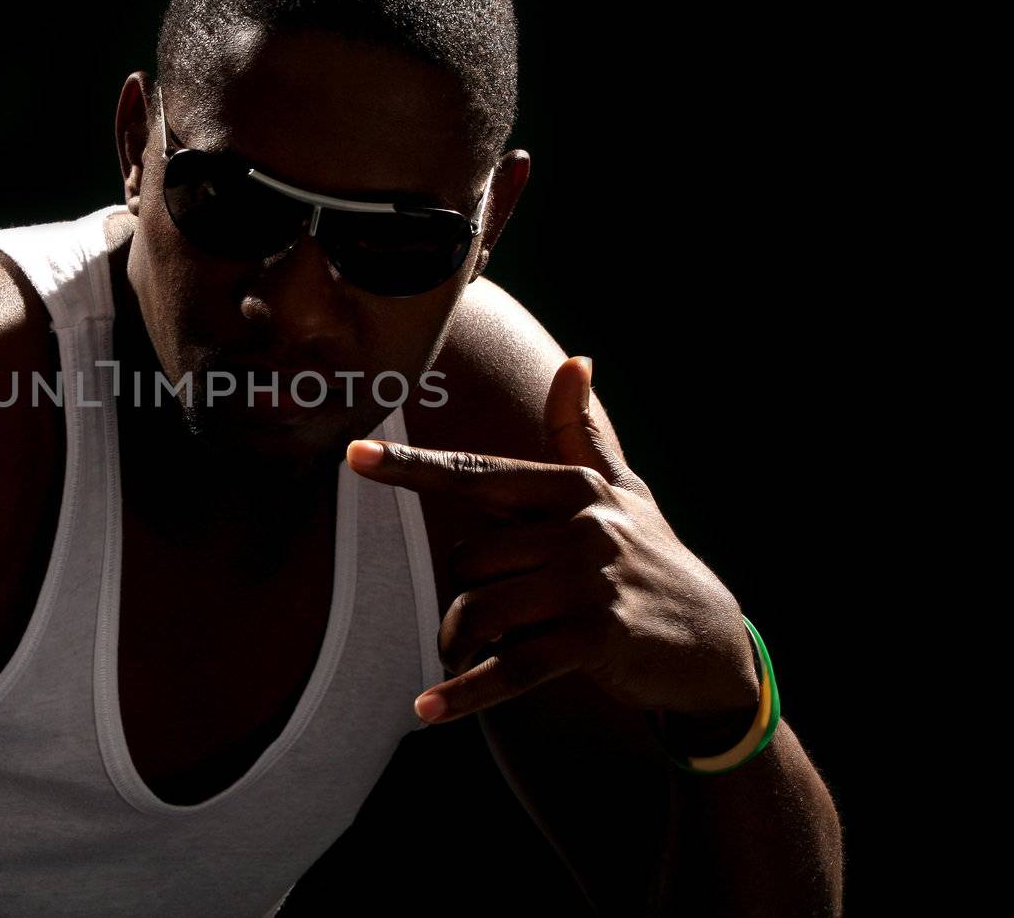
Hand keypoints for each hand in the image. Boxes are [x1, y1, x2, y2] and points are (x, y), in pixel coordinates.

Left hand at [346, 356, 760, 729]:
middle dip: (460, 597)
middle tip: (479, 624)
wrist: (716, 647)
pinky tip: (429, 709)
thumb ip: (583, 434)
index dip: (412, 468)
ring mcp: (589, 583)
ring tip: (470, 656)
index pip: (477, 474)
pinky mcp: (595, 639)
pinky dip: (465, 692)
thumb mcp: (624, 494)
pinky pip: (510, 666)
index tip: (352, 457)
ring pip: (478, 608)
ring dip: (460, 642)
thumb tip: (578, 358)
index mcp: (575, 488)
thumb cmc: (653, 562)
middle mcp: (581, 527)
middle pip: (467, 559)